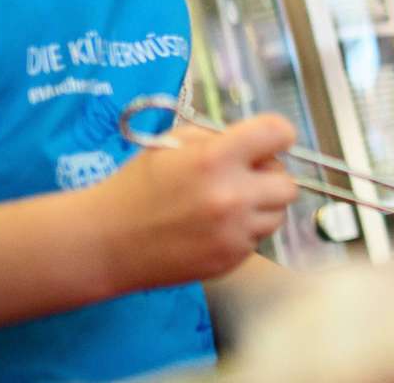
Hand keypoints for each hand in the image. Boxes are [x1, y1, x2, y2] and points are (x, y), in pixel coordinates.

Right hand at [92, 114, 297, 292]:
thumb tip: (256, 143)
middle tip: (245, 178)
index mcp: (216, 158)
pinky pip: (256, 240)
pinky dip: (243, 232)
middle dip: (269, 178)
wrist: (105, 242)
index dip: (278, 134)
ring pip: (277, 215)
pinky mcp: (230, 260)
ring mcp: (233, 233)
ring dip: (260, 207)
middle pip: (287, 183)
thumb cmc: (135, 187)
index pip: (279, 133)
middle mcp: (232, 196)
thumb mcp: (172, 144)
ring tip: (226, 205)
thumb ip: (218, 138)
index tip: (272, 141)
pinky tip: (213, 228)